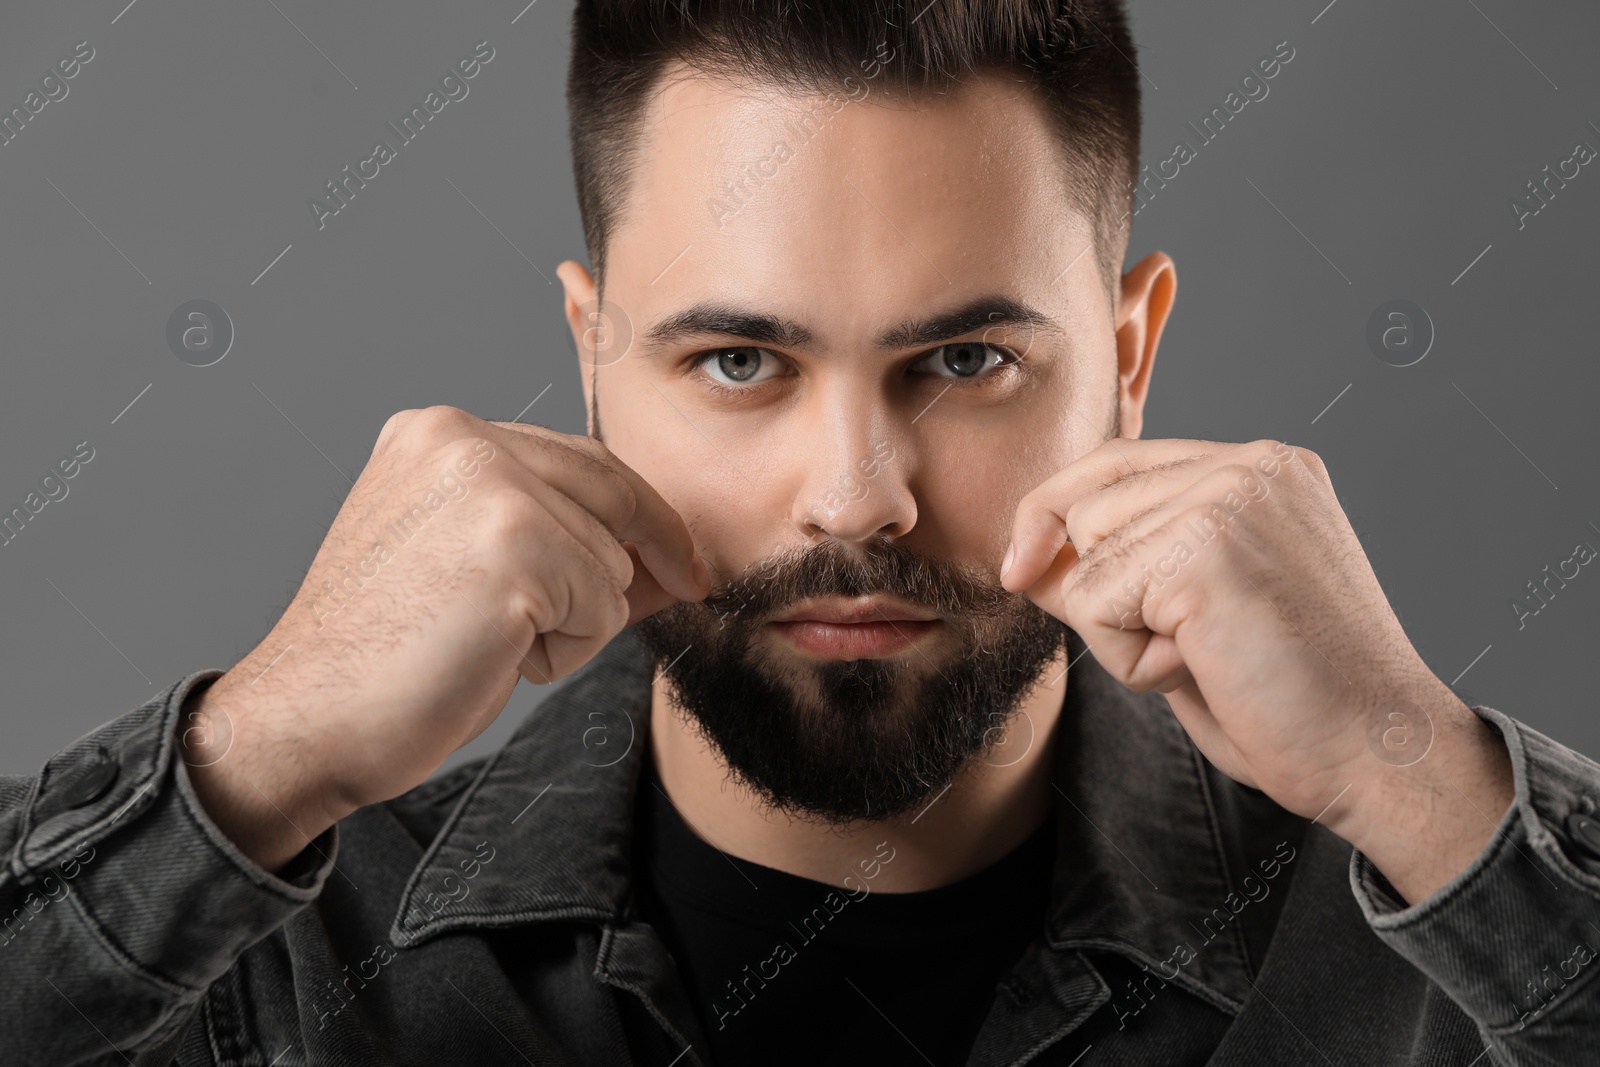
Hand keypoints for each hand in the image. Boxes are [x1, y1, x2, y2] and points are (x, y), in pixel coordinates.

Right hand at [185, 406, 708, 870]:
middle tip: (679, 591)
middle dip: (641, 560)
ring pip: (611, 563)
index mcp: (438, 433)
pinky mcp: (515, 547)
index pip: (582, 458)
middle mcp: (461, 437)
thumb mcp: (467, 567)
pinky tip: (490, 658)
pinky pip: (603, 609)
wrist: (303, 721)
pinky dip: (562, 653)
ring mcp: (488, 486)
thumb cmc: (381, 658)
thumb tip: (666, 558)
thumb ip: (551, 535)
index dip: (642, 514)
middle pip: (612, 495)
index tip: (682, 559)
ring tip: (485, 643)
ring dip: (571, 623)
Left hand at [1001, 438, 1512, 902]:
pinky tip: (1210, 669)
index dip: (1055, 513)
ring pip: (1084, 561)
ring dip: (1123, 633)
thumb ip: (1120, 571)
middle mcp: (1250, 466)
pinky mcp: (1205, 549)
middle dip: (1108, 595)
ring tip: (1211, 656)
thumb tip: (1026, 558)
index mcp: (1262, 470)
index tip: (1020, 567)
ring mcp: (1230, 499)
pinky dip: (1132, 661)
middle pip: (1086, 506)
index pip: (1116, 462)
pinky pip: (1094, 606)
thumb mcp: (1194, 616)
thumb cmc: (1295, 699)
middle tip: (1200, 646)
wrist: (1382, 755)